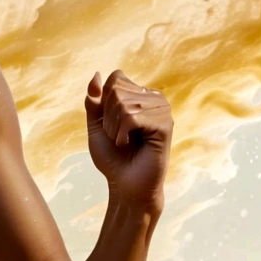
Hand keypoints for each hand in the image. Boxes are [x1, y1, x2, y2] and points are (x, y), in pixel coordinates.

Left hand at [85, 70, 171, 212]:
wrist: (125, 186)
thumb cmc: (113, 158)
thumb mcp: (96, 126)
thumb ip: (94, 102)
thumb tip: (96, 75)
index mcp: (140, 95)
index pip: (115, 79)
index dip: (104, 104)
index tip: (112, 125)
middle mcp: (154, 98)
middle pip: (116, 91)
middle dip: (108, 118)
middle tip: (118, 137)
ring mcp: (162, 110)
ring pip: (124, 105)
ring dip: (114, 129)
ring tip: (125, 142)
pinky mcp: (165, 125)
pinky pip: (132, 118)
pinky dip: (122, 135)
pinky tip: (130, 145)